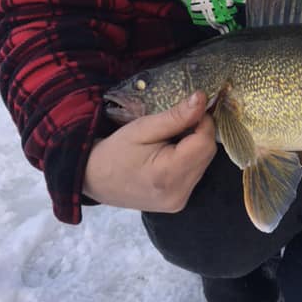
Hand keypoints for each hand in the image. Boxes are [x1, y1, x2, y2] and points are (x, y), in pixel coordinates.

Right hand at [83, 91, 215, 211]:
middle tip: (177, 122)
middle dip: (199, 132)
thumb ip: (176, 116)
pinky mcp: (178, 203)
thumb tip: (202, 99)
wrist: (94, 179)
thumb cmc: (116, 151)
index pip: (205, 143)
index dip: (203, 121)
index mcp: (167, 175)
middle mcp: (178, 194)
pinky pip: (195, 172)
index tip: (189, 109)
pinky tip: (171, 152)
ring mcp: (179, 202)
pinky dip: (189, 158)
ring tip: (170, 138)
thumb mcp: (143, 127)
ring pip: (204, 162)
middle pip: (207, 153)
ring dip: (194, 145)